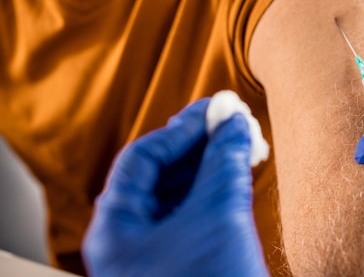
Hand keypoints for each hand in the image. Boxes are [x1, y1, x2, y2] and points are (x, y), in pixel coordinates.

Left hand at [83, 97, 269, 276]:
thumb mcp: (218, 216)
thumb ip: (225, 162)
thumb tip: (235, 122)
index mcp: (117, 228)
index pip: (142, 157)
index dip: (181, 128)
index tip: (214, 108)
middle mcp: (130, 239)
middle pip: (160, 173)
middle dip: (199, 144)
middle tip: (232, 120)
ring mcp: (156, 253)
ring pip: (179, 193)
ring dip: (211, 165)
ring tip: (241, 143)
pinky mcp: (184, 260)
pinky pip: (195, 212)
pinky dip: (217, 189)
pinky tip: (238, 173)